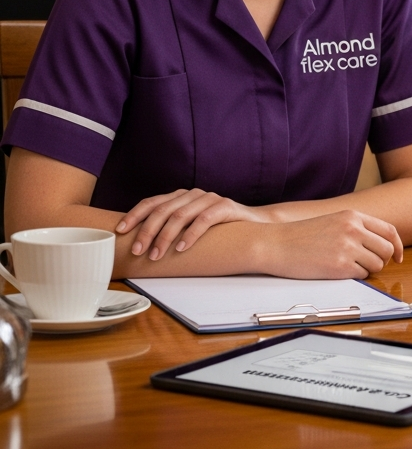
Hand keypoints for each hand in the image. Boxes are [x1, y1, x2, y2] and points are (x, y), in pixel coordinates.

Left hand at [116, 189, 266, 259]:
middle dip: (147, 231)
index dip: (134, 215)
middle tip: (138, 251)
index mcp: (181, 196)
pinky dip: (190, 235)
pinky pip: (204, 220)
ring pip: (180, 215)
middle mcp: (193, 194)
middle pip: (163, 210)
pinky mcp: (225, 207)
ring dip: (165, 237)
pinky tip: (181, 248)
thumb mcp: (190, 226)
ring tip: (156, 255)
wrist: (255, 224)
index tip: (120, 231)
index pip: (152, 202)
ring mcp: (210, 199)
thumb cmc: (218, 229)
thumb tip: (139, 243)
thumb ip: (171, 227)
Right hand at [259, 210, 403, 278]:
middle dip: (381, 261)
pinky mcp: (340, 266)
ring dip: (367, 269)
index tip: (398, 256)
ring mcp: (348, 248)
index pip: (389, 231)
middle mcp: (354, 230)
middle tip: (366, 265)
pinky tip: (337, 271)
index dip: (397, 246)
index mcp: (353, 217)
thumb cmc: (301, 236)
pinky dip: (355, 277)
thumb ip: (356, 228)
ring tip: (346, 266)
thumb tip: (379, 244)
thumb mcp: (333, 221)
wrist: (275, 244)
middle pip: (387, 250)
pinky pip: (362, 275)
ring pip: (377, 265)